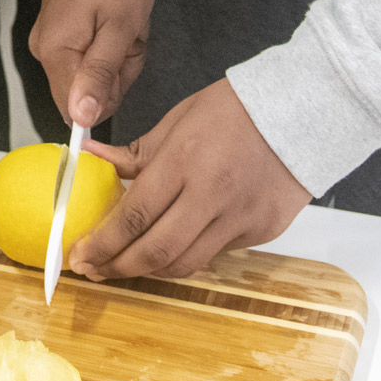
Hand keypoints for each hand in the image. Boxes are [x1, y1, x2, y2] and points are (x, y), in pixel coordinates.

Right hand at [28, 0, 158, 127]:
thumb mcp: (120, 27)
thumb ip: (100, 76)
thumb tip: (81, 118)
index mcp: (55, 52)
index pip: (77, 109)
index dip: (109, 93)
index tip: (123, 60)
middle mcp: (44, 49)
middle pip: (87, 91)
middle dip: (119, 69)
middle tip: (129, 34)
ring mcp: (50, 37)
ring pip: (93, 72)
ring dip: (118, 53)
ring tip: (125, 21)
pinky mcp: (60, 28)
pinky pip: (89, 53)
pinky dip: (110, 41)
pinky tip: (116, 18)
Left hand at [71, 81, 309, 282]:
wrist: (301, 113)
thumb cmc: (234, 110)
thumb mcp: (177, 120)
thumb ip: (135, 152)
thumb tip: (91, 159)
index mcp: (184, 162)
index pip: (133, 216)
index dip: (102, 244)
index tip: (78, 255)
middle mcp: (211, 196)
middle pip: (156, 253)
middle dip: (117, 267)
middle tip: (93, 270)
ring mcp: (240, 219)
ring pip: (186, 263)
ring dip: (150, 270)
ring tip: (125, 264)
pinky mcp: (260, 232)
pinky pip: (215, 253)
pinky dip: (188, 253)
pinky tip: (171, 245)